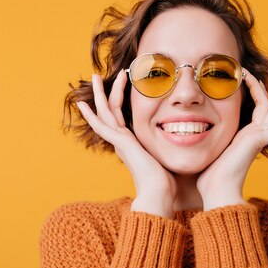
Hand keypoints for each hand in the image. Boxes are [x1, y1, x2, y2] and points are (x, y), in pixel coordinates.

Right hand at [76, 71, 176, 217]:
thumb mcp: (167, 154)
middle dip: (106, 91)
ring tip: (94, 76)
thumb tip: (184, 137)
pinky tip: (82, 105)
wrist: (160, 192)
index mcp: (132, 142)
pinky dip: (91, 115)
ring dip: (99, 94)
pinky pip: (101, 126)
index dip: (120, 99)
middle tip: (99, 76)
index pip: (122, 115)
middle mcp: (123, 141)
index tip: (124, 84)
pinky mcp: (120, 144)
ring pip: (105, 112)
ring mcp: (119, 142)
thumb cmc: (166, 179)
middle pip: (110, 110)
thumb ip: (168, 145)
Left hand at [196, 70, 267, 209]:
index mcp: (245, 135)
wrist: (215, 188)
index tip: (244, 75)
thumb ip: (204, 133)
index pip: (257, 109)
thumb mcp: (206, 145)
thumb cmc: (207, 174)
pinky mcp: (260, 143)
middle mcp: (255, 136)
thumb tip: (182, 123)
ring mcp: (259, 139)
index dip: (254, 91)